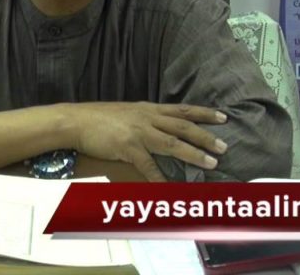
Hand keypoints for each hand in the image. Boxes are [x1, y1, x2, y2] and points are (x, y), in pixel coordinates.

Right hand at [64, 102, 227, 181]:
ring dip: (193, 154)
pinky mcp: (127, 147)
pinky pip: (148, 166)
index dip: (204, 113)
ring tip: (211, 163)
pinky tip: (170, 189)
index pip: (183, 110)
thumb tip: (160, 128)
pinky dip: (160, 178)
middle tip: (224, 146)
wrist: (76, 120)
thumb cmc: (99, 118)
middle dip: (206, 137)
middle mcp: (148, 118)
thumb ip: (145, 120)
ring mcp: (139, 132)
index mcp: (149, 109)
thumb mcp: (127, 113)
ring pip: (173, 143)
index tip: (223, 117)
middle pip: (184, 126)